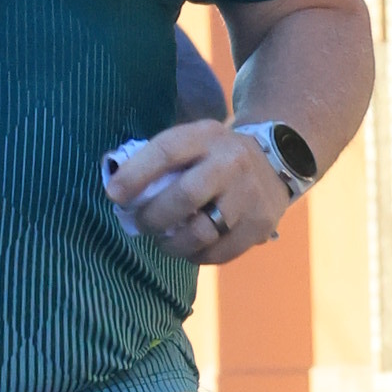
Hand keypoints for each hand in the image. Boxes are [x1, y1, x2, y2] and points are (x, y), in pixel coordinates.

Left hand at [105, 119, 287, 264]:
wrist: (277, 160)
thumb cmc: (216, 155)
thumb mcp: (194, 141)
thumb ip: (161, 161)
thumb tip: (118, 191)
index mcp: (207, 136)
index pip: (167, 151)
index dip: (136, 174)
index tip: (114, 195)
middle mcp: (231, 162)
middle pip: (185, 196)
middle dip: (152, 216)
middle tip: (140, 224)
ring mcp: (249, 195)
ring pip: (201, 232)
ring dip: (172, 244)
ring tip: (164, 241)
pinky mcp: (260, 224)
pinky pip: (218, 253)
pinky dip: (196, 255)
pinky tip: (190, 247)